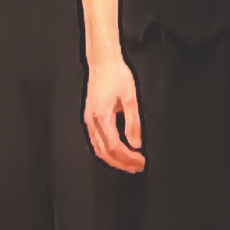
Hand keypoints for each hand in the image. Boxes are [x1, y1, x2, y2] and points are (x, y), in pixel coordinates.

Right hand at [83, 53, 145, 172]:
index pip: (114, 147)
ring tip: (129, 163)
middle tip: (137, 167)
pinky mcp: (89, 117)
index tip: (141, 162)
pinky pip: (95, 141)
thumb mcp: (131, 98)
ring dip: (114, 159)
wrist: (102, 61)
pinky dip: (106, 151)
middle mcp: (92, 121)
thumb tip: (136, 144)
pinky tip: (117, 152)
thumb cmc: (116, 75)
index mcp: (102, 117)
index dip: (128, 158)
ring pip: (98, 149)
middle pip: (105, 152)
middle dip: (121, 163)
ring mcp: (88, 120)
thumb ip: (133, 123)